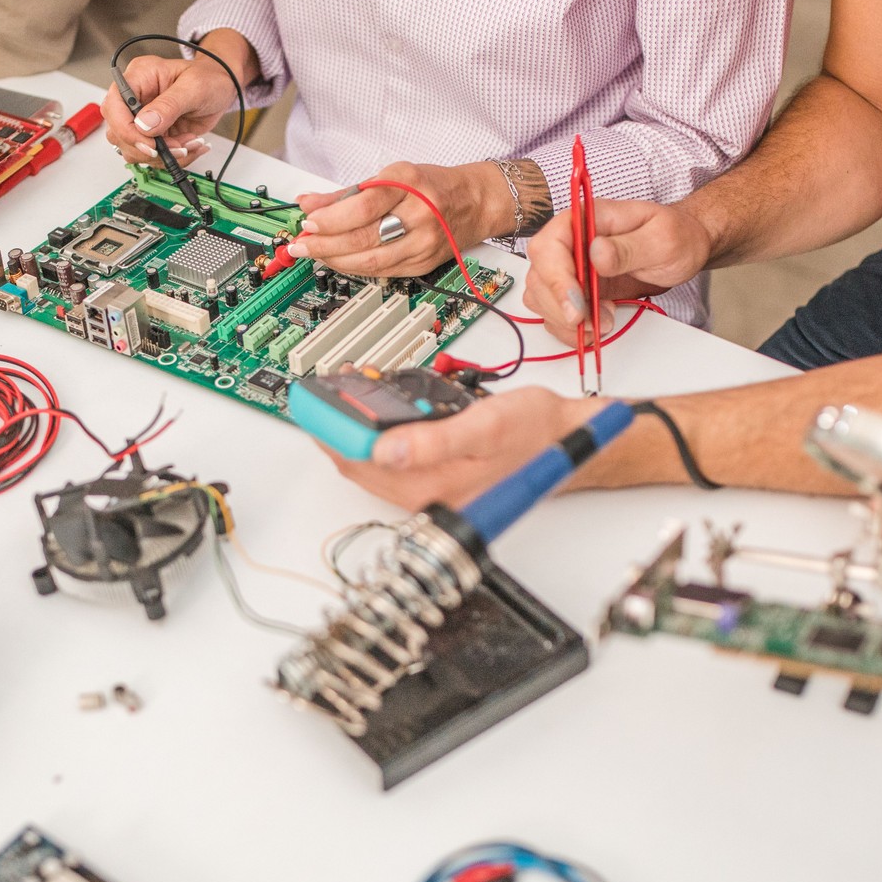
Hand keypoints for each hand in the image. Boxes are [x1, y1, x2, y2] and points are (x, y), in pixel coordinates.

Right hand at [100, 53, 233, 170]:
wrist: (220, 88)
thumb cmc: (208, 78)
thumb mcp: (193, 87)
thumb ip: (168, 105)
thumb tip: (144, 124)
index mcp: (139, 77)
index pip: (114, 105)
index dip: (127, 129)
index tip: (150, 144)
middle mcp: (135, 98)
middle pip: (119, 132)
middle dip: (149, 147)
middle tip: (177, 146)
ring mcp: (142, 119)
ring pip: (134, 150)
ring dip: (164, 155)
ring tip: (189, 143)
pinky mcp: (153, 135)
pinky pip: (153, 156)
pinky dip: (174, 158)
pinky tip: (191, 145)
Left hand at [291, 160, 512, 278]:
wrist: (475, 203)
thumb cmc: (432, 185)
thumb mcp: (392, 176)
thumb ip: (348, 193)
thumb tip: (309, 203)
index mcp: (410, 184)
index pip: (364, 206)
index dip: (332, 218)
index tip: (308, 223)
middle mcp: (420, 215)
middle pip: (364, 236)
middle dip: (325, 243)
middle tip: (300, 245)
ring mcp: (423, 243)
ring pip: (371, 261)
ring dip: (335, 260)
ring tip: (313, 254)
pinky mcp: (422, 264)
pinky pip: (381, 271)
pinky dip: (354, 267)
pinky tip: (338, 261)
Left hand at [327, 387, 601, 510]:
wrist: (570, 439)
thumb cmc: (536, 432)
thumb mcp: (486, 425)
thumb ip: (433, 441)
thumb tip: (382, 451)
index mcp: (430, 487)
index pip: (357, 462)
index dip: (329, 428)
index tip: (310, 400)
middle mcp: (426, 495)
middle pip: (359, 462)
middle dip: (339, 423)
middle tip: (331, 386)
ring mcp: (431, 487)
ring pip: (374, 458)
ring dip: (359, 425)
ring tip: (355, 388)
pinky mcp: (438, 476)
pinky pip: (395, 455)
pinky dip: (382, 431)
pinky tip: (388, 406)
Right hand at [524, 199, 714, 341]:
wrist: (684, 248)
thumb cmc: (676, 236)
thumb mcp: (663, 239)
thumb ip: (629, 247)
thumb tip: (596, 253)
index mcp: (586, 219)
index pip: (550, 246)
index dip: (556, 278)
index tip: (578, 304)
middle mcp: (571, 241)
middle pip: (540, 275)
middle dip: (560, 306)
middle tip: (591, 323)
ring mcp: (570, 266)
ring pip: (541, 297)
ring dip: (564, 320)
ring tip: (604, 321)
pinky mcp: (576, 288)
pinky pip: (555, 311)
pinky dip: (570, 328)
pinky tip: (596, 327)